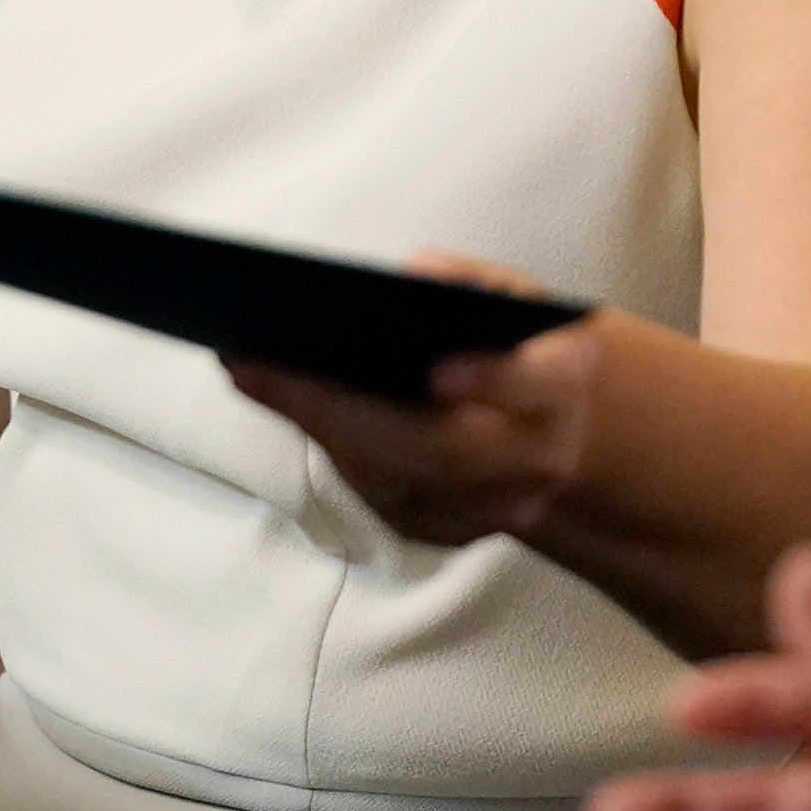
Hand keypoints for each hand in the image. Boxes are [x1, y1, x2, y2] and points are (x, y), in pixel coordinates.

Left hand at [226, 252, 596, 544]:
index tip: (436, 371)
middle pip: (441, 449)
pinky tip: (278, 396)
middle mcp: (536, 459)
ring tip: (248, 368)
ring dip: (318, 425)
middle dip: (346, 409)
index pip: (537, 386)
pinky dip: (327, 443)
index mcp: (562, 386)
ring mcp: (492, 509)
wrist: (552, 430)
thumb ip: (467, 281)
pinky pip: (378, 494)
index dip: (495, 381)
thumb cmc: (518, 342)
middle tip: (259, 364)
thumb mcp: (509, 294)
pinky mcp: (445, 533)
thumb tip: (414, 278)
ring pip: (396, 478)